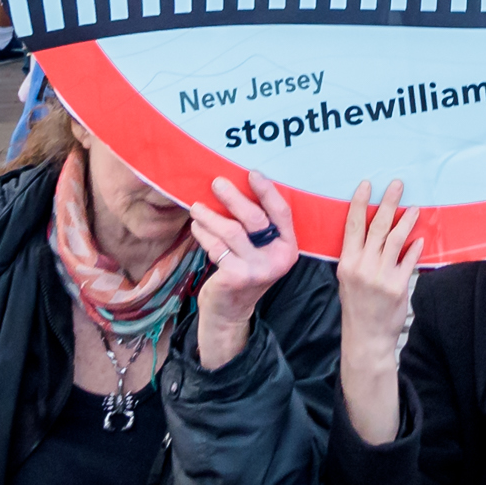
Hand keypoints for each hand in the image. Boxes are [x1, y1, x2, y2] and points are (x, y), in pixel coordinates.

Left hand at [187, 172, 298, 369]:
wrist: (231, 311)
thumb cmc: (245, 270)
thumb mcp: (261, 251)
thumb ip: (259, 227)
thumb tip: (238, 186)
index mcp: (288, 247)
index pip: (281, 212)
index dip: (267, 191)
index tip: (252, 173)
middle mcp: (277, 258)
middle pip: (254, 218)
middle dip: (233, 197)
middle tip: (216, 183)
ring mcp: (257, 269)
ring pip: (231, 231)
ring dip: (210, 215)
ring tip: (197, 207)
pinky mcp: (236, 277)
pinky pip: (216, 246)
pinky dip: (203, 233)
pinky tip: (197, 227)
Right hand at [339, 180, 424, 362]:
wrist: (366, 336)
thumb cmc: (356, 306)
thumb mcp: (347, 279)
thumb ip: (357, 256)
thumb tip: (369, 232)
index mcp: (347, 262)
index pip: (353, 226)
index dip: (360, 203)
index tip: (367, 185)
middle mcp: (363, 266)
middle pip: (377, 227)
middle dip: (388, 203)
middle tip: (397, 185)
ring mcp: (381, 276)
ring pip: (395, 239)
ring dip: (406, 221)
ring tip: (414, 208)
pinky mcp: (398, 285)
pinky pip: (409, 260)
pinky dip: (415, 248)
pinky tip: (420, 238)